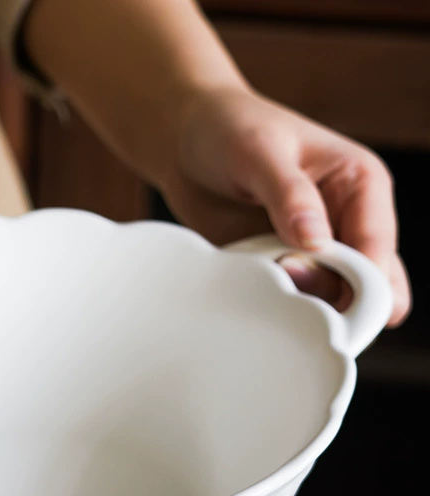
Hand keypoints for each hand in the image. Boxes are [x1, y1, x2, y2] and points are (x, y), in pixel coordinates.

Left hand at [161, 86, 410, 324]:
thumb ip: (289, 195)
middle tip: (285, 281)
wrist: (183, 142)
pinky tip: (250, 287)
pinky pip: (286, 298)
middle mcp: (344, 223)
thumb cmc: (229, 128)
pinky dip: (272, 302)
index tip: (327, 296)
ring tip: (262, 275)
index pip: (377, 246)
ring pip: (326, 299)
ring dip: (299, 302)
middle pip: (362, 285)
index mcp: (361, 185)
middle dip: (333, 299)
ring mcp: (310, 250)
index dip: (361, 281)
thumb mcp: (260, 151)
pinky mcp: (277, 265)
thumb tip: (316, 240)